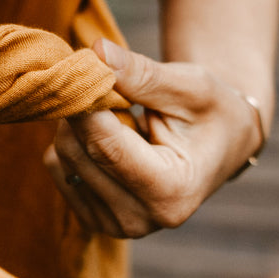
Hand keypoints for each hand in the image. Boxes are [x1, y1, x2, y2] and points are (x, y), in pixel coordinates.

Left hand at [44, 38, 265, 237]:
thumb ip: (143, 73)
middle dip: (84, 109)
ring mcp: (115, 225)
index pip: (106, 145)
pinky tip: (111, 140)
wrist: (221, 145)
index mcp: (172, 191)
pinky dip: (76, 142)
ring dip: (79, 125)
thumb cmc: (213, 112)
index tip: (83, 65)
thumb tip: (97, 52)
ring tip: (122, 119)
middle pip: (77, 150)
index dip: (86, 101)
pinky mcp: (94, 219)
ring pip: (61, 158)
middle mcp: (141, 219)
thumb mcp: (192, 86)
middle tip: (114, 89)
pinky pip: (57, 168)